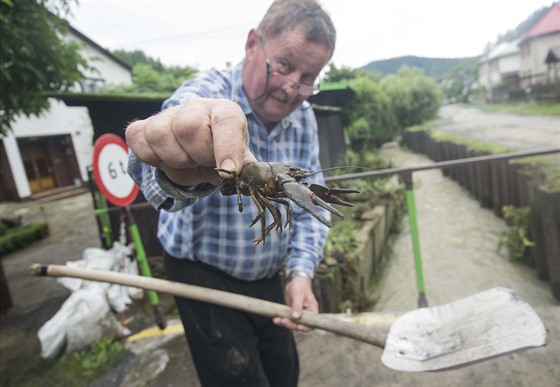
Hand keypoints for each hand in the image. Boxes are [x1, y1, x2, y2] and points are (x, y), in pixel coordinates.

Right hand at [125, 97, 256, 185]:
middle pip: (188, 127)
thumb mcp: (239, 160)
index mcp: (225, 111)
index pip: (225, 121)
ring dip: (176, 159)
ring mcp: (167, 115)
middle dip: (198, 155)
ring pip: (160, 134)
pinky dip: (152, 158)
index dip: (227, 147)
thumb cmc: (222, 154)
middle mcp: (195, 106)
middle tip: (205, 161)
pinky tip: (167, 159)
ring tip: (188, 161)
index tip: (228, 170)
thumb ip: (246, 169)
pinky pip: (138, 140)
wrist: (198, 150)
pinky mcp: (143, 127)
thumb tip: (252, 180)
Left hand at [273, 275, 317, 331]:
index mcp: (312, 310)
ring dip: (284, 323)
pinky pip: (287, 319)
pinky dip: (281, 319)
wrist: (295, 281)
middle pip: (300, 325)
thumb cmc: (300, 286)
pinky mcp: (292, 313)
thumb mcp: (299, 294)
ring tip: (276, 320)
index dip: (305, 327)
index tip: (298, 327)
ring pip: (292, 323)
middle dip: (291, 324)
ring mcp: (299, 314)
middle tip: (282, 321)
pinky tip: (275, 318)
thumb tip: (295, 317)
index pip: (311, 324)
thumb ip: (297, 305)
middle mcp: (306, 314)